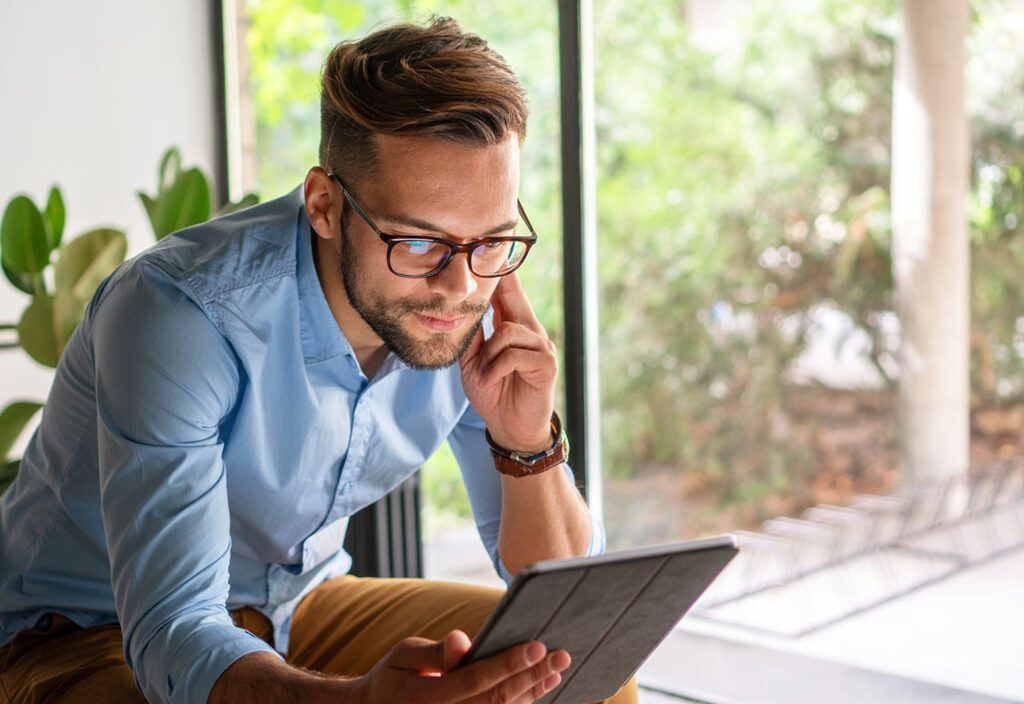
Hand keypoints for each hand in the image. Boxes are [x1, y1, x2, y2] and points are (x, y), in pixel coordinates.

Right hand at [349, 630, 568, 703]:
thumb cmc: (392, 678)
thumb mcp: (403, 655)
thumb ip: (434, 652)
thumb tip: (463, 641)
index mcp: (429, 697)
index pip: (477, 679)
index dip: (509, 663)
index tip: (537, 645)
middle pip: (498, 699)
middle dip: (532, 676)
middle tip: (561, 656)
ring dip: (533, 693)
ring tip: (556, 671)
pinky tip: (540, 688)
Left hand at [460, 273, 556, 453]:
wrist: (510, 428)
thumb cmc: (494, 393)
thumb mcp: (474, 363)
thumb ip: (472, 338)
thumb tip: (461, 312)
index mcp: (514, 329)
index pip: (508, 294)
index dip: (502, 274)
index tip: (494, 246)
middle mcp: (531, 332)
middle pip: (514, 298)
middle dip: (503, 281)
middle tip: (488, 261)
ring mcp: (541, 347)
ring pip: (508, 330)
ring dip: (488, 354)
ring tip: (484, 373)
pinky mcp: (545, 364)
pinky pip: (513, 354)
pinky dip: (496, 367)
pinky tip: (491, 379)